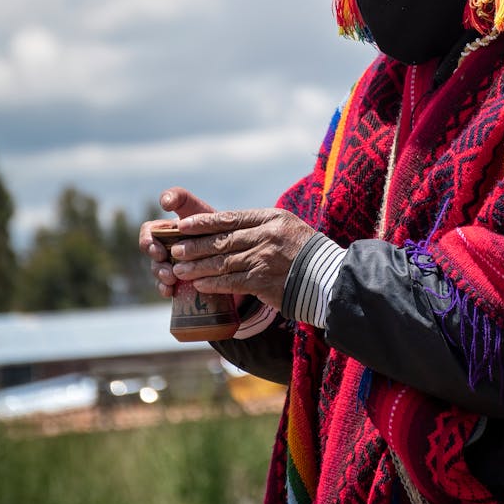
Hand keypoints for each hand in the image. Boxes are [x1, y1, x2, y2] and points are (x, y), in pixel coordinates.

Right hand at [139, 187, 213, 297]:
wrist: (235, 249)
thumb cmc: (216, 225)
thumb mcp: (200, 209)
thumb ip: (181, 199)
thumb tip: (163, 202)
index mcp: (169, 230)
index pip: (149, 231)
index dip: (147, 238)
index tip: (155, 246)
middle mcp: (167, 247)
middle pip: (151, 253)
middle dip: (154, 257)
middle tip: (162, 258)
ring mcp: (172, 266)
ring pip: (158, 270)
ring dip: (160, 273)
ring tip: (171, 278)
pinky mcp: (180, 282)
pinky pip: (166, 287)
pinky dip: (165, 288)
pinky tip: (170, 290)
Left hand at [170, 207, 315, 310]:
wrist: (328, 276)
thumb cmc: (304, 250)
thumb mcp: (285, 226)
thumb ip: (258, 226)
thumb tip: (224, 230)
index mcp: (271, 217)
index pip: (230, 218)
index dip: (204, 223)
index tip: (183, 225)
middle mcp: (267, 235)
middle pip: (222, 240)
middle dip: (195, 246)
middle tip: (175, 251)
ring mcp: (265, 259)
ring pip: (223, 262)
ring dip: (198, 267)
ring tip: (179, 270)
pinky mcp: (264, 282)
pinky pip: (231, 282)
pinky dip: (212, 284)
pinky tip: (199, 286)